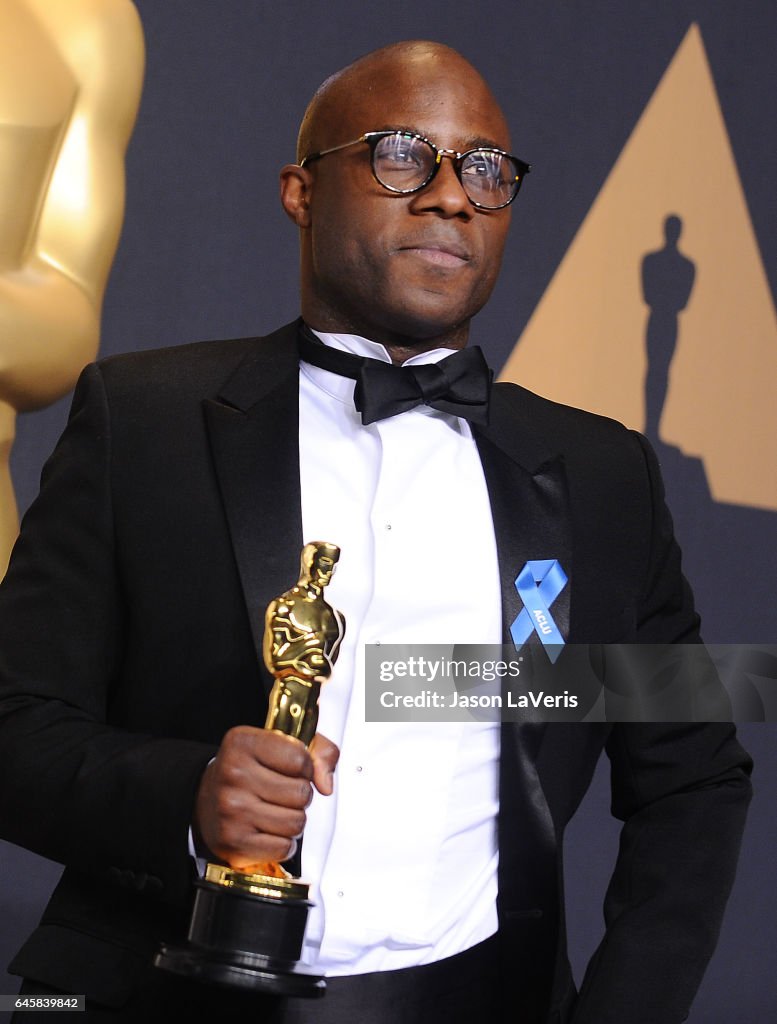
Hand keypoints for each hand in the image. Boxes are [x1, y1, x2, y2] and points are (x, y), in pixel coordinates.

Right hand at [192, 726, 338, 868]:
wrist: (205, 799)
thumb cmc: (251, 770)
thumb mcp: (282, 744)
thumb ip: (320, 752)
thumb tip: (326, 785)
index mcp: (243, 742)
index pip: (301, 759)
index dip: (304, 768)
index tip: (289, 769)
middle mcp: (233, 773)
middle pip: (301, 793)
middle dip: (299, 796)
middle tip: (281, 793)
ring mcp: (230, 809)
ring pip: (295, 822)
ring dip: (292, 820)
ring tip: (274, 811)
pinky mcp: (232, 841)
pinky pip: (284, 848)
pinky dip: (283, 844)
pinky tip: (267, 831)